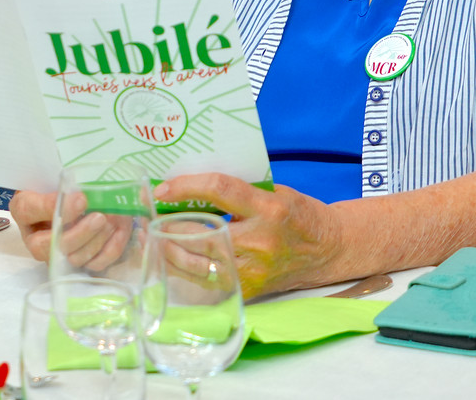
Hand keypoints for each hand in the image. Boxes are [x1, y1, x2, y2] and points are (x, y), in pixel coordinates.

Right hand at [11, 188, 142, 271]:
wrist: (68, 196)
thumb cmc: (58, 184)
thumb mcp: (53, 178)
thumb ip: (62, 186)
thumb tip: (82, 198)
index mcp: (24, 210)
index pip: (30, 211)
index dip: (55, 208)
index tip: (81, 199)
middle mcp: (34, 237)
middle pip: (50, 245)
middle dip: (79, 233)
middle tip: (99, 218)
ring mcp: (54, 253)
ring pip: (72, 258)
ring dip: (94, 242)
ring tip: (109, 223)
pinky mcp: (75, 262)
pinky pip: (91, 265)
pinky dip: (106, 252)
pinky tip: (115, 234)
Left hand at [154, 173, 341, 297]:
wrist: (328, 250)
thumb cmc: (299, 214)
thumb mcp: (274, 191)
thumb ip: (238, 190)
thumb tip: (191, 184)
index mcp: (270, 208)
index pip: (221, 191)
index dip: (187, 187)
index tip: (162, 187)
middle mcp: (261, 242)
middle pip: (202, 233)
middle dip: (169, 225)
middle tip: (147, 215)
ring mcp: (254, 271)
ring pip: (199, 264)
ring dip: (169, 250)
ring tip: (151, 236)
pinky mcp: (248, 290)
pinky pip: (207, 281)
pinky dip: (184, 270)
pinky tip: (169, 257)